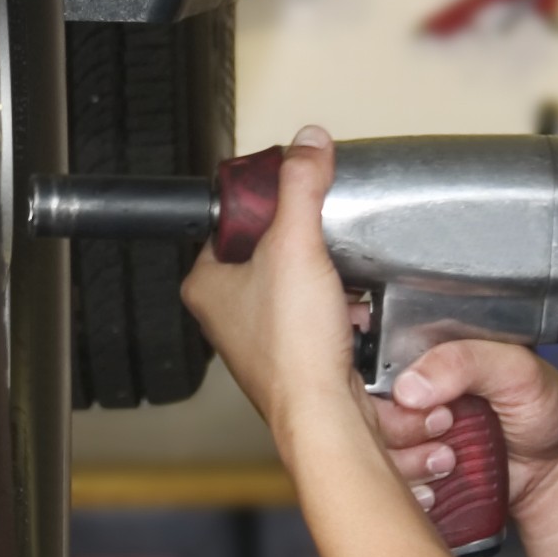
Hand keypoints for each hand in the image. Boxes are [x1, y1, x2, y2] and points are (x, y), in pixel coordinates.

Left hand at [179, 126, 363, 441]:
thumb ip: (301, 186)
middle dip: (306, 245)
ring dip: (327, 280)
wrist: (325, 413)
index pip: (231, 221)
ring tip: (340, 280)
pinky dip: (341, 311)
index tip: (293, 194)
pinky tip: (352, 312)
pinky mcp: (295, 357)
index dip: (266, 204)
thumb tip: (308, 143)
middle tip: (322, 242)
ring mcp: (260, 338)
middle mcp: (226, 313)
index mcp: (205, 283)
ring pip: (298, 285)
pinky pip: (319, 317)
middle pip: (269, 251)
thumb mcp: (296, 244)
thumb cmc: (292, 349)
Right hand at [372, 339, 557, 537]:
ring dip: (407, 460)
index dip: (379, 382)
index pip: (370, 358)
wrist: (557, 469)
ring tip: (448, 457)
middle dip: (399, 426)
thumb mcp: (516, 369)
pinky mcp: (411, 474)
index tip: (410, 398)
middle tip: (443, 425)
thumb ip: (466, 360)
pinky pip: (388, 483)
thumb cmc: (543, 407)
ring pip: (372, 449)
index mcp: (425, 354)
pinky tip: (437, 482)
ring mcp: (406, 436)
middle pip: (362, 409)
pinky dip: (410, 488)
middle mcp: (407, 393)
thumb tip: (409, 386)